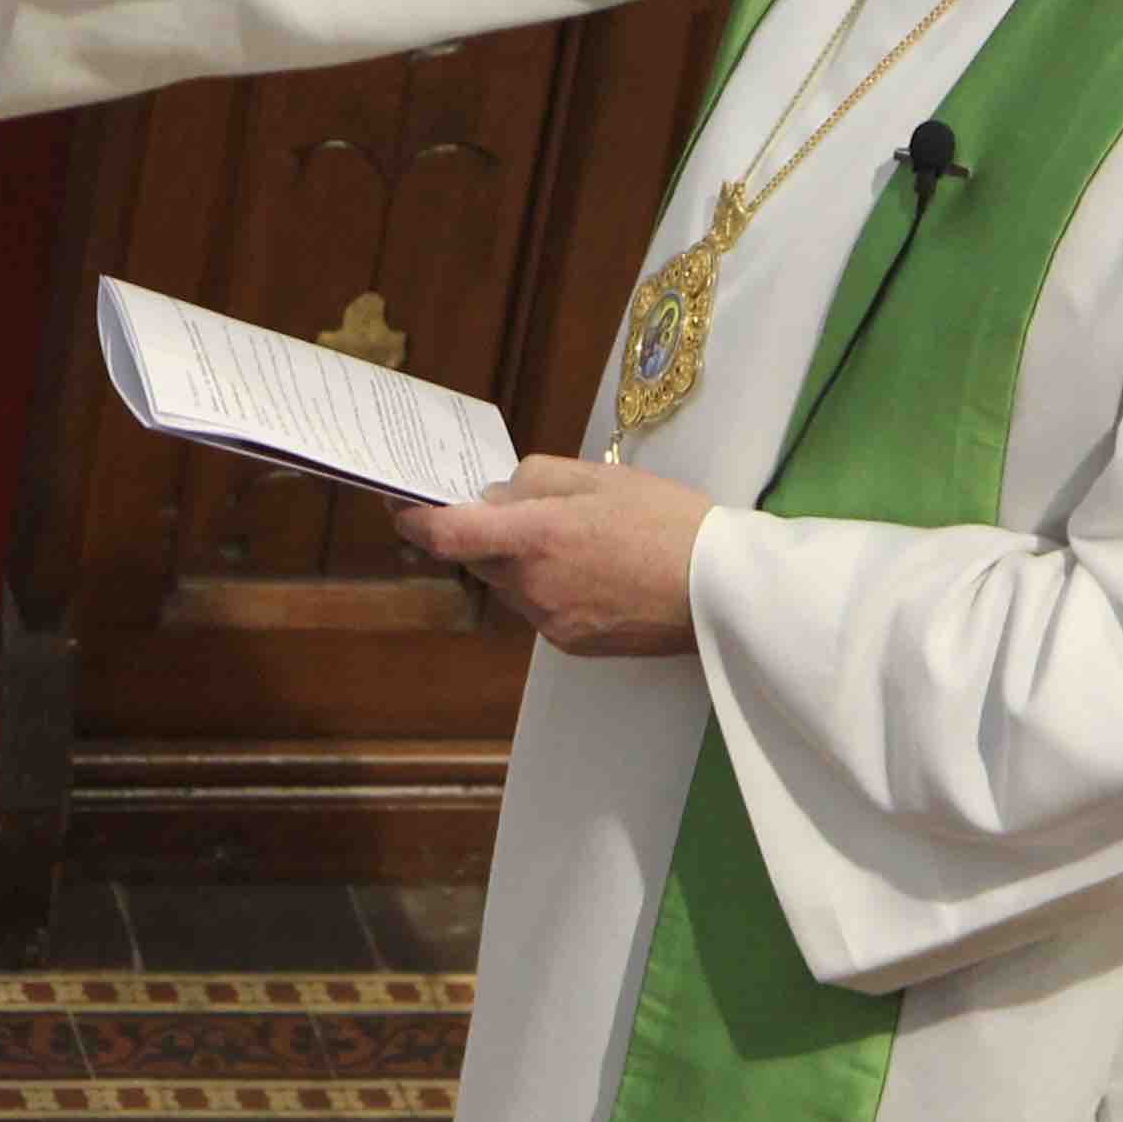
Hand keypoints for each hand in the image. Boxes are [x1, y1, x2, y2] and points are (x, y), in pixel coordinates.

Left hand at [388, 455, 713, 656]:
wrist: (721, 590)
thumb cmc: (668, 521)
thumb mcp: (599, 478)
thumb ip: (534, 481)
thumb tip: (495, 496)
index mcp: (535, 537)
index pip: (448, 535)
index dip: (416, 521)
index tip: (401, 507)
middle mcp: (532, 585)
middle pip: (478, 559)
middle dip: (482, 534)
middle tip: (511, 509)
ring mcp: (549, 621)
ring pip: (508, 584)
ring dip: (518, 561)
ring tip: (573, 538)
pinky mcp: (570, 643)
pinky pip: (538, 608)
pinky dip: (547, 586)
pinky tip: (591, 570)